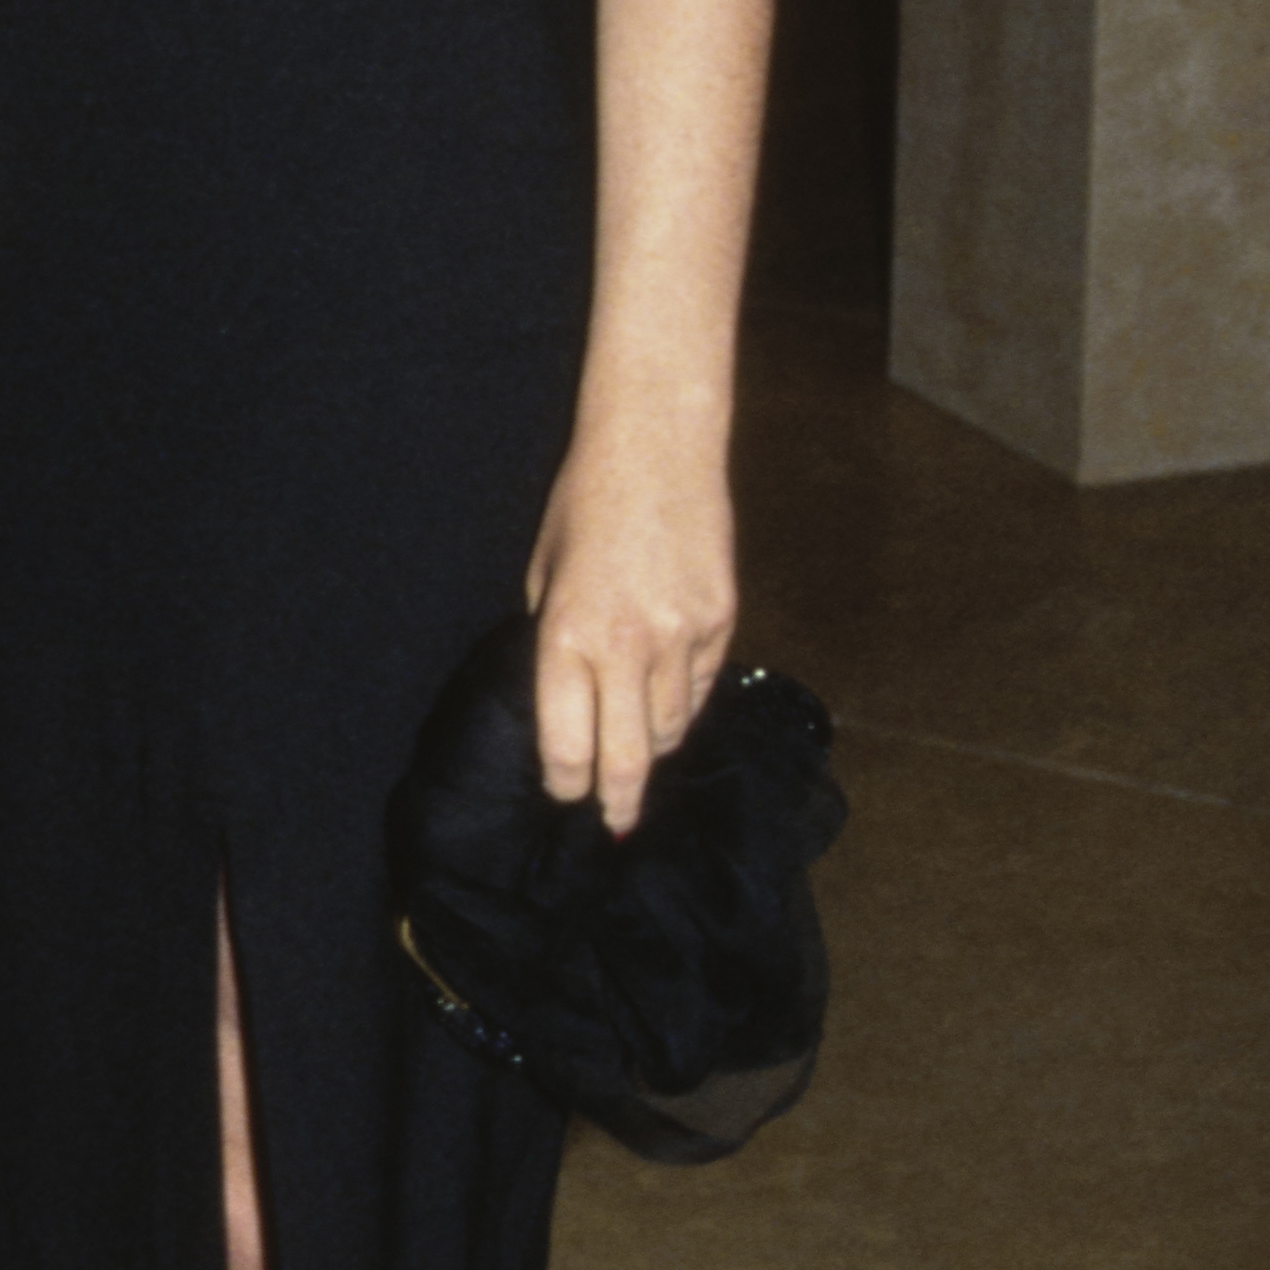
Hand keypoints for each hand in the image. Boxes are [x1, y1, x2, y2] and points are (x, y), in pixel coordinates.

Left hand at [525, 431, 737, 836]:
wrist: (659, 445)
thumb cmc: (585, 502)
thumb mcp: (546, 573)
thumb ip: (557, 641)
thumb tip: (569, 701)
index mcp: (566, 634)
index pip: (567, 743)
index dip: (566, 782)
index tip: (566, 794)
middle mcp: (626, 645)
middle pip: (626, 758)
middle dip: (618, 802)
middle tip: (616, 824)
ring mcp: (682, 636)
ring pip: (670, 728)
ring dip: (651, 748)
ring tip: (639, 758)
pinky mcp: (723, 621)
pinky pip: (701, 687)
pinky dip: (682, 702)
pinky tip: (667, 701)